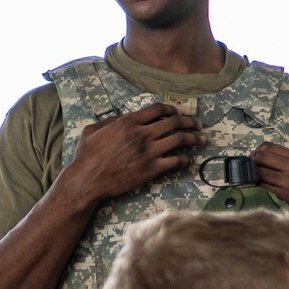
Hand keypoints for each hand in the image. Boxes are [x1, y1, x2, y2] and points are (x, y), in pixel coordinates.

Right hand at [67, 102, 201, 201]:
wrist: (87, 179)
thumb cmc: (87, 155)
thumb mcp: (93, 130)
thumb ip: (111, 121)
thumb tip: (125, 117)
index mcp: (128, 122)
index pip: (158, 109)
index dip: (172, 109)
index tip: (179, 113)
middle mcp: (141, 134)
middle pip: (174, 122)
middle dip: (190, 122)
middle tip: (198, 125)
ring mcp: (148, 152)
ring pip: (180, 140)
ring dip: (194, 139)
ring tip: (201, 140)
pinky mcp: (152, 169)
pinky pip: (176, 161)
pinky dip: (185, 159)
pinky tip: (188, 160)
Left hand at [252, 142, 288, 222]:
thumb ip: (284, 161)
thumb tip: (256, 155)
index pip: (268, 146)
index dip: (256, 152)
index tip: (253, 159)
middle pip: (261, 156)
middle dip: (251, 163)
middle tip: (250, 171)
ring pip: (259, 171)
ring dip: (253, 177)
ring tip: (254, 181)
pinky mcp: (287, 193)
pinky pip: (263, 186)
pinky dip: (258, 187)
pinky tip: (260, 190)